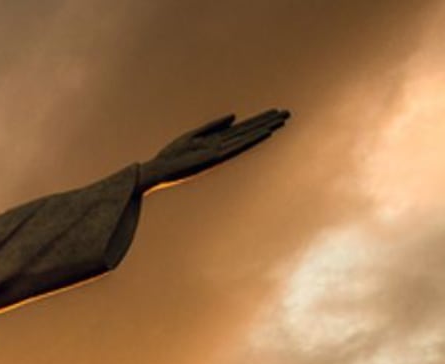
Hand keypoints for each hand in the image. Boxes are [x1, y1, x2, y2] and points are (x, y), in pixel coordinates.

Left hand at [142, 109, 288, 190]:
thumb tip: (234, 116)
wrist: (157, 170)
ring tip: (280, 120)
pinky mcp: (214, 158)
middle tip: (287, 113)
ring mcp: (219, 152)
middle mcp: (221, 147)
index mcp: (216, 141)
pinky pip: (236, 147)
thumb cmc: (172, 155)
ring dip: (263, 128)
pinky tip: (262, 134)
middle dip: (267, 122)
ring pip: (246, 137)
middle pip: (248, 131)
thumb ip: (212, 126)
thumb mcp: (192, 136)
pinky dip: (250, 140)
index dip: (258, 120)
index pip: (242, 128)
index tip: (275, 112)